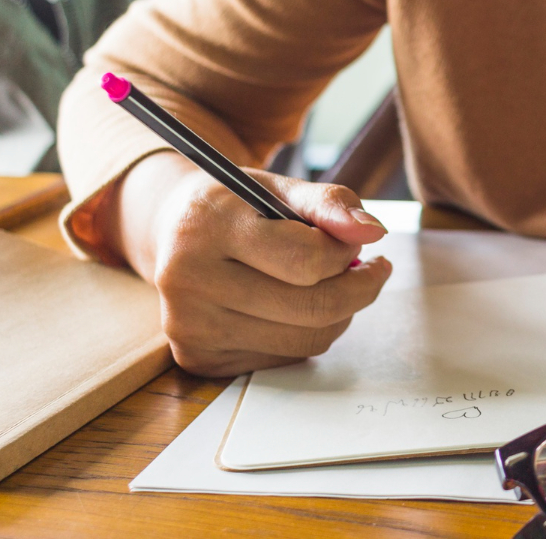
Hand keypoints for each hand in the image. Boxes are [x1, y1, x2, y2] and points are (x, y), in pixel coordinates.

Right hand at [109, 152, 391, 375]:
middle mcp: (189, 281)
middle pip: (310, 309)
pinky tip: (295, 306)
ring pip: (304, 341)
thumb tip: (372, 232)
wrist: (173, 230)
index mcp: (207, 226)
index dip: (346, 252)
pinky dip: (305, 334)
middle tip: (370, 269)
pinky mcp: (198, 358)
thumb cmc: (236, 206)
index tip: (356, 241)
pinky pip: (283, 359)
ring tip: (335, 285)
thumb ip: (329, 203)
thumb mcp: (277, 187)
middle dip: (357, 289)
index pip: (305, 259)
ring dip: (338, 314)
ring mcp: (190, 327)